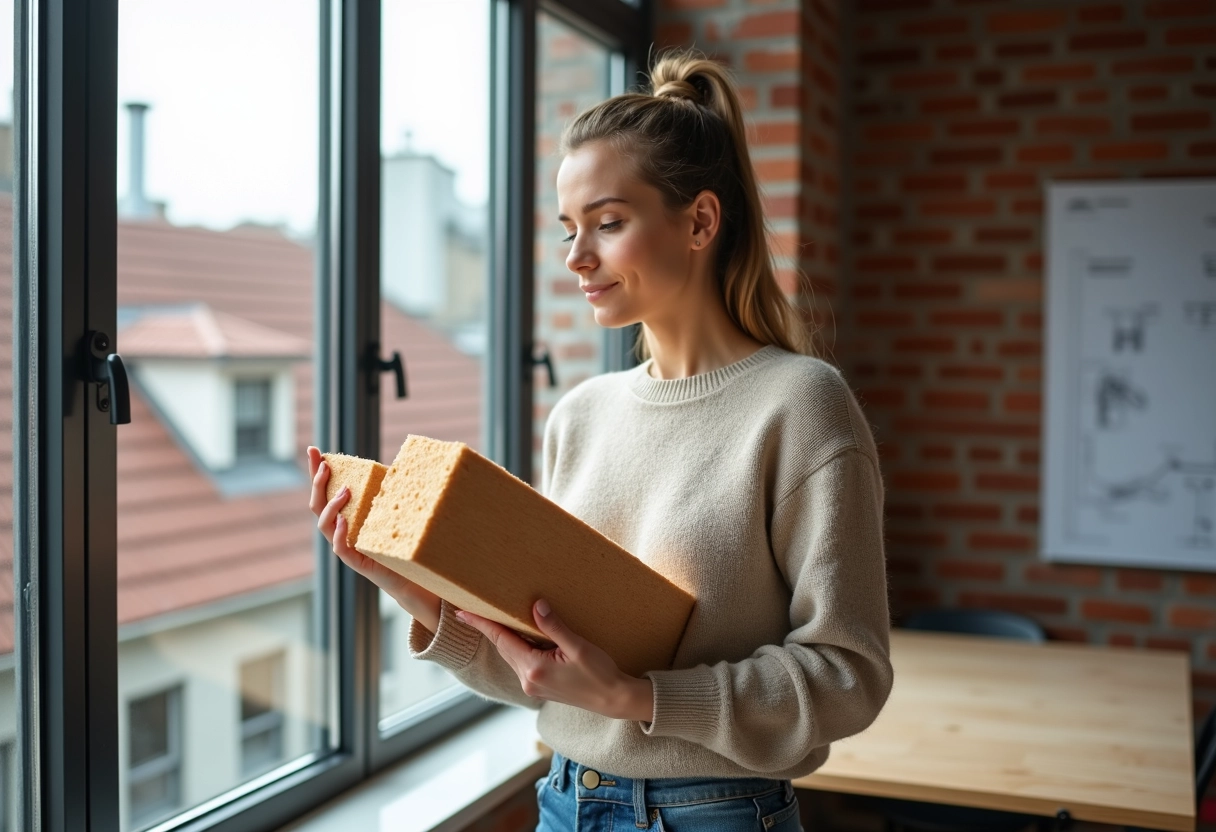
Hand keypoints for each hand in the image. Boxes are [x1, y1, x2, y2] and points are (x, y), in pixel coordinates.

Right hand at [306, 446, 440, 630]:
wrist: (411, 574)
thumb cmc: (401, 539)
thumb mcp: (394, 510)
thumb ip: (390, 490)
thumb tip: (399, 462)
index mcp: (345, 515)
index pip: (324, 491)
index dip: (316, 471)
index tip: (313, 450)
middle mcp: (340, 530)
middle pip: (317, 505)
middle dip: (317, 483)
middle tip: (325, 465)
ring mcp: (345, 546)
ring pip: (324, 525)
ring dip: (332, 505)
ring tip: (346, 490)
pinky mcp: (356, 561)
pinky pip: (339, 548)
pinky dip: (339, 533)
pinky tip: (345, 520)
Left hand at [455, 599, 654, 721]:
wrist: (613, 700)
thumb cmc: (600, 674)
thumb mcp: (578, 647)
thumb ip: (554, 627)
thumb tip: (535, 606)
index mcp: (534, 669)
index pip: (502, 640)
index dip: (481, 624)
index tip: (462, 613)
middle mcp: (528, 680)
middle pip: (503, 647)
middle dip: (487, 628)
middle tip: (470, 610)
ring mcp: (532, 686)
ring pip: (511, 655)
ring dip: (502, 637)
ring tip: (491, 619)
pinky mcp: (539, 687)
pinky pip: (521, 662)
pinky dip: (516, 646)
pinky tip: (519, 636)